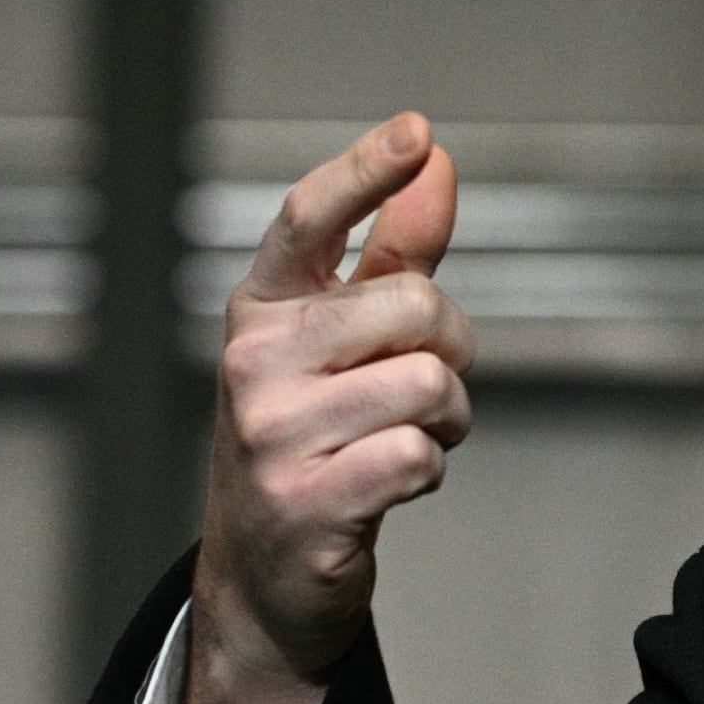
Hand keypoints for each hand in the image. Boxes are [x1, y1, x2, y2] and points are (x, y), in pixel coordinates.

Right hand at [180, 112, 475, 703]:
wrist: (263, 570)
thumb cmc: (314, 435)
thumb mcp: (343, 340)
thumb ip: (393, 252)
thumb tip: (435, 162)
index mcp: (261, 307)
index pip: (308, 219)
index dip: (364, 171)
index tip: (417, 134)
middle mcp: (253, 360)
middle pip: (414, 306)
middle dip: (451, 348)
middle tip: (422, 386)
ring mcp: (270, 433)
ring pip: (427, 384)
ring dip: (445, 417)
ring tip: (400, 438)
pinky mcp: (303, 500)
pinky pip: (418, 455)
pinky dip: (427, 470)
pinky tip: (387, 483)